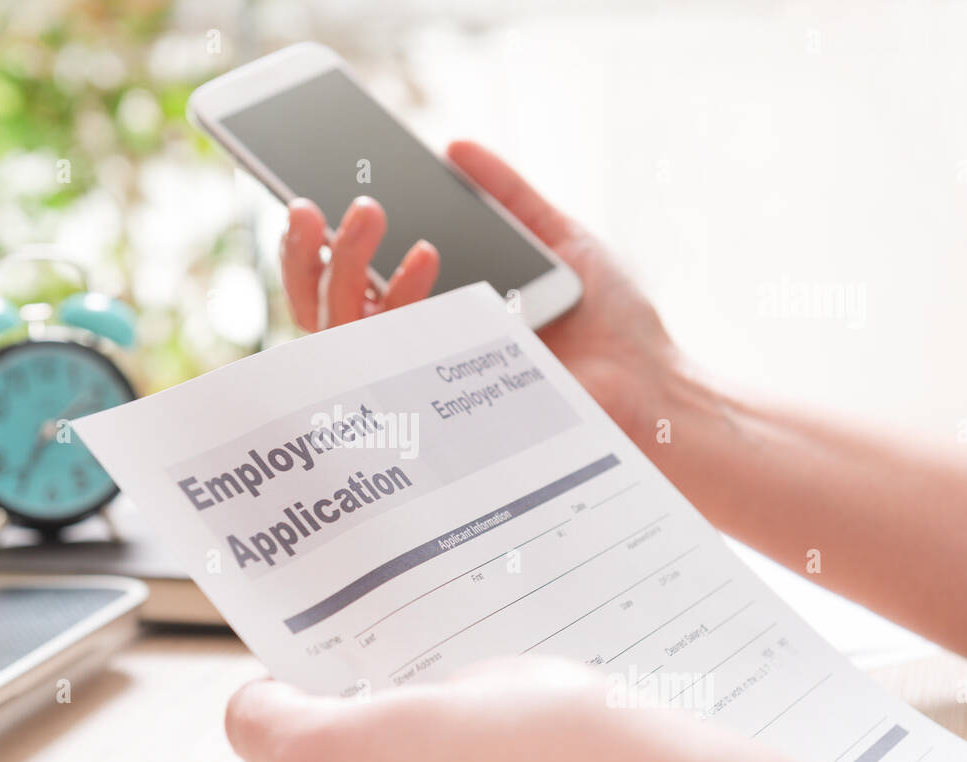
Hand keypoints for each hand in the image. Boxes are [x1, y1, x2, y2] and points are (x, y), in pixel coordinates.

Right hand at [280, 140, 681, 440]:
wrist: (655, 385)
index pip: (352, 287)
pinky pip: (387, 364)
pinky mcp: (442, 409)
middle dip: (312, 255)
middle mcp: (419, 354)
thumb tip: (454, 148)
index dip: (317, 248)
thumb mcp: (559, 239)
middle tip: (332, 204)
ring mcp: (425, 384)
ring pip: (340, 336)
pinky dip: (397, 301)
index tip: (311, 200)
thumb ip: (508, 195)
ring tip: (368, 213)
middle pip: (330, 310)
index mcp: (436, 317)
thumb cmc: (614, 325)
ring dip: (341, 268)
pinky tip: (426, 257)